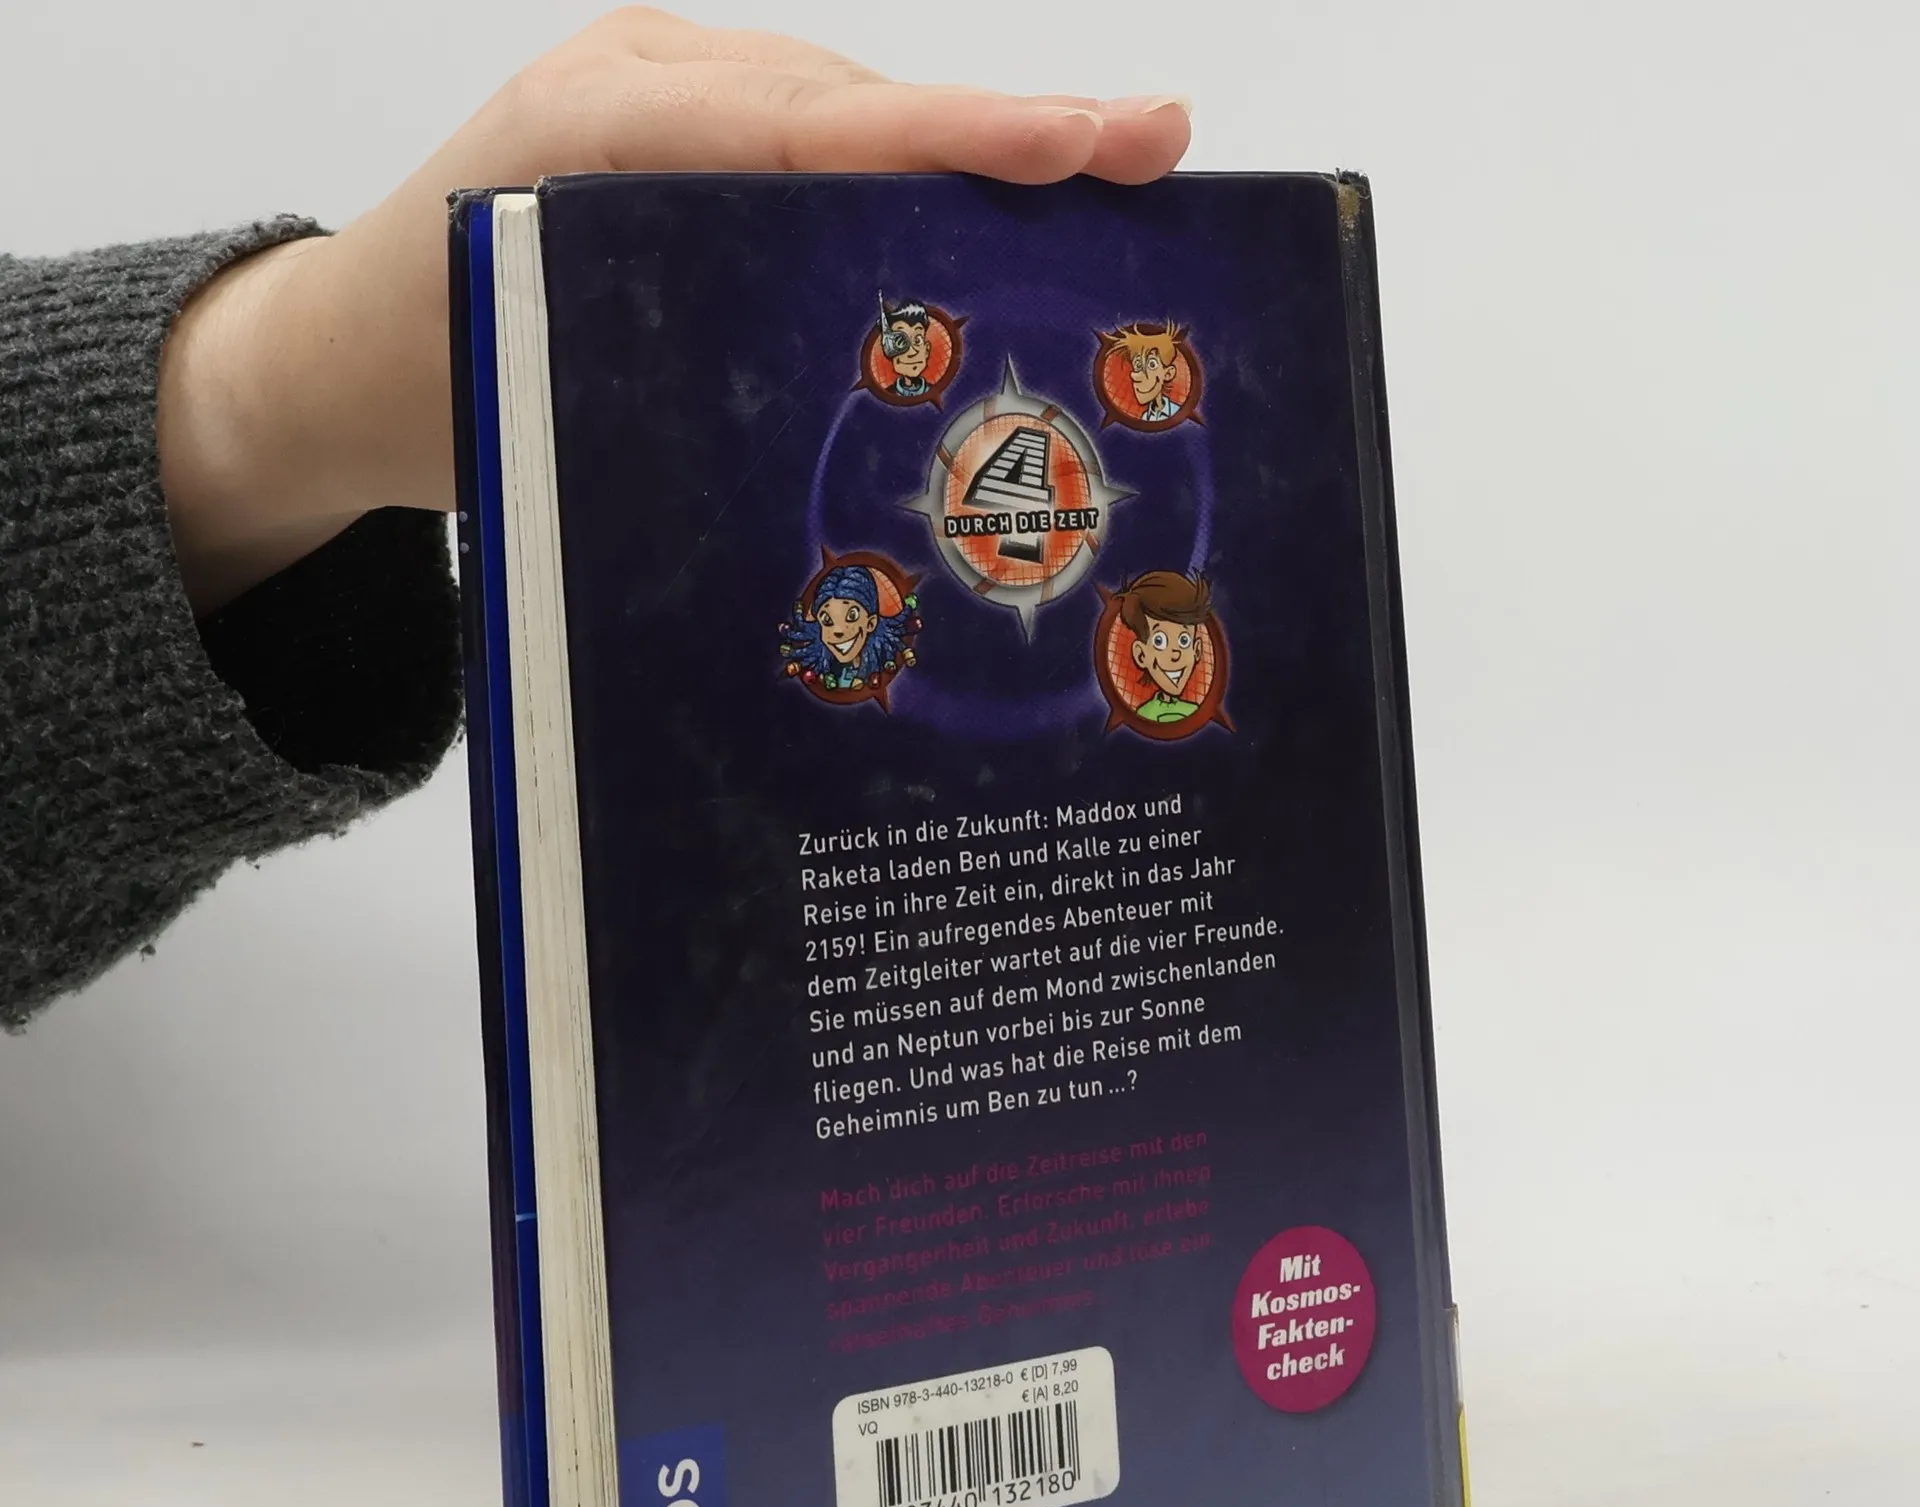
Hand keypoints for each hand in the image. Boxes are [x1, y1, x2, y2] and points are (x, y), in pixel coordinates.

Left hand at [158, 8, 1191, 612]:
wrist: (335, 361)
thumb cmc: (417, 381)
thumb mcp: (531, 395)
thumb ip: (663, 389)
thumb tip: (846, 460)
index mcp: (601, 125)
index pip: (810, 125)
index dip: (953, 140)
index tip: (1079, 147)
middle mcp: (647, 85)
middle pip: (860, 107)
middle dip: (1008, 133)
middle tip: (1151, 148)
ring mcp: (671, 105)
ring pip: (854, 128)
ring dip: (976, 166)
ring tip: (1111, 187)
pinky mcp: (692, 150)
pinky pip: (821, 160)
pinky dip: (911, 194)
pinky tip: (1001, 229)